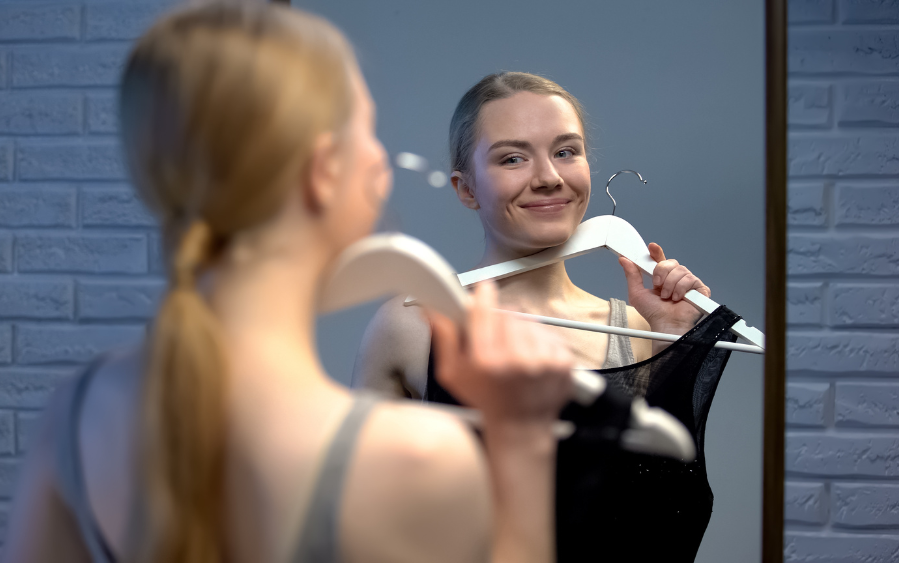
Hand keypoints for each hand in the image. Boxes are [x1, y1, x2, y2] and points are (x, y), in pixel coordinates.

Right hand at [428, 281, 572, 423]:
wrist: (521, 428)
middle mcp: (516, 359)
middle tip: (496, 338)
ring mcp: (543, 361)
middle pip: (507, 314)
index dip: (483, 296)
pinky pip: (550, 334)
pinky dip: (541, 341)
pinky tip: (532, 359)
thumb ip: (443, 338)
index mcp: (486, 360)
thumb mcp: (454, 374)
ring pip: (530, 322)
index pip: (485, 309)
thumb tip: (432, 309)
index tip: (484, 290)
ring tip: (515, 352)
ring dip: (521, 330)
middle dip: (500, 320)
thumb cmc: (486, 401)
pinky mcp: (563, 362)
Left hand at [619, 243, 709, 333]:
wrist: (666, 325)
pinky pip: (690, 279)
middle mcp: (675, 278)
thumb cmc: (654, 314)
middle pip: (670, 262)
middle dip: (661, 272)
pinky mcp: (699, 289)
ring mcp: (688, 283)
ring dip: (670, 285)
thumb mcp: (637, 293)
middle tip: (657, 286)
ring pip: (680, 270)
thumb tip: (624, 260)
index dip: (656, 252)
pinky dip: (681, 289)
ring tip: (668, 297)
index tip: (651, 247)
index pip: (660, 260)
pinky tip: (678, 298)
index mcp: (662, 278)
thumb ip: (631, 275)